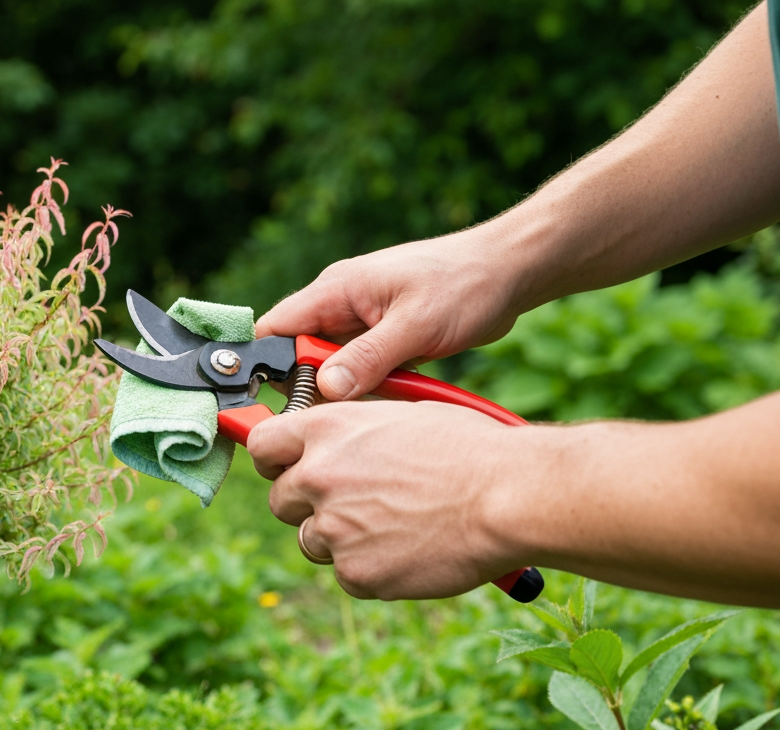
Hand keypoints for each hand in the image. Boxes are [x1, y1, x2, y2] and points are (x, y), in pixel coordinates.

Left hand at [247, 399, 526, 599]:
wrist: (507, 499)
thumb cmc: (469, 450)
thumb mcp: (401, 415)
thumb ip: (353, 430)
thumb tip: (333, 438)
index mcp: (327, 430)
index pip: (262, 445)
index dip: (274, 459)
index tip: (284, 467)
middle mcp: (318, 477)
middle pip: (279, 499)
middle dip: (308, 504)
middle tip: (351, 503)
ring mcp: (333, 528)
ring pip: (311, 541)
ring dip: (340, 538)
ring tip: (394, 525)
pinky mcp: (355, 573)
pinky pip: (346, 574)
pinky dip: (371, 568)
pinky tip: (408, 550)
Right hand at [254, 227, 525, 400]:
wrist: (510, 272)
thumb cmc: (465, 285)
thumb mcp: (415, 325)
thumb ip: (367, 357)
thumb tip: (323, 388)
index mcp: (335, 290)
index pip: (275, 328)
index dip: (269, 364)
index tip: (284, 400)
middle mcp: (340, 305)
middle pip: (299, 355)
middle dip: (314, 385)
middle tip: (346, 407)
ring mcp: (360, 322)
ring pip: (331, 367)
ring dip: (349, 388)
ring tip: (382, 395)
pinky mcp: (382, 338)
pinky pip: (360, 370)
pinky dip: (371, 386)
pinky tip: (396, 392)